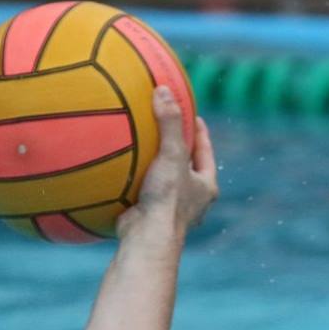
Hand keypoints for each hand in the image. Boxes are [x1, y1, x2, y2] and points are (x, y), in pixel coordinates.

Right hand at [118, 87, 217, 237]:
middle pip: (188, 166)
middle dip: (179, 148)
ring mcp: (172, 210)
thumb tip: (163, 90)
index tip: (194, 116)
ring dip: (157, 165)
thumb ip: (169, 123)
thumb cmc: (166, 199)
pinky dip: (137, 180)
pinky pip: (145, 192)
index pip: (206, 152)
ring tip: (144, 145)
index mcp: (206, 186)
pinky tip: (122, 169)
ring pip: (167, 181)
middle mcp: (192, 200)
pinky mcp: (151, 217)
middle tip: (168, 127)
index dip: (200, 133)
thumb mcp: (171, 155)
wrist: (147, 239)